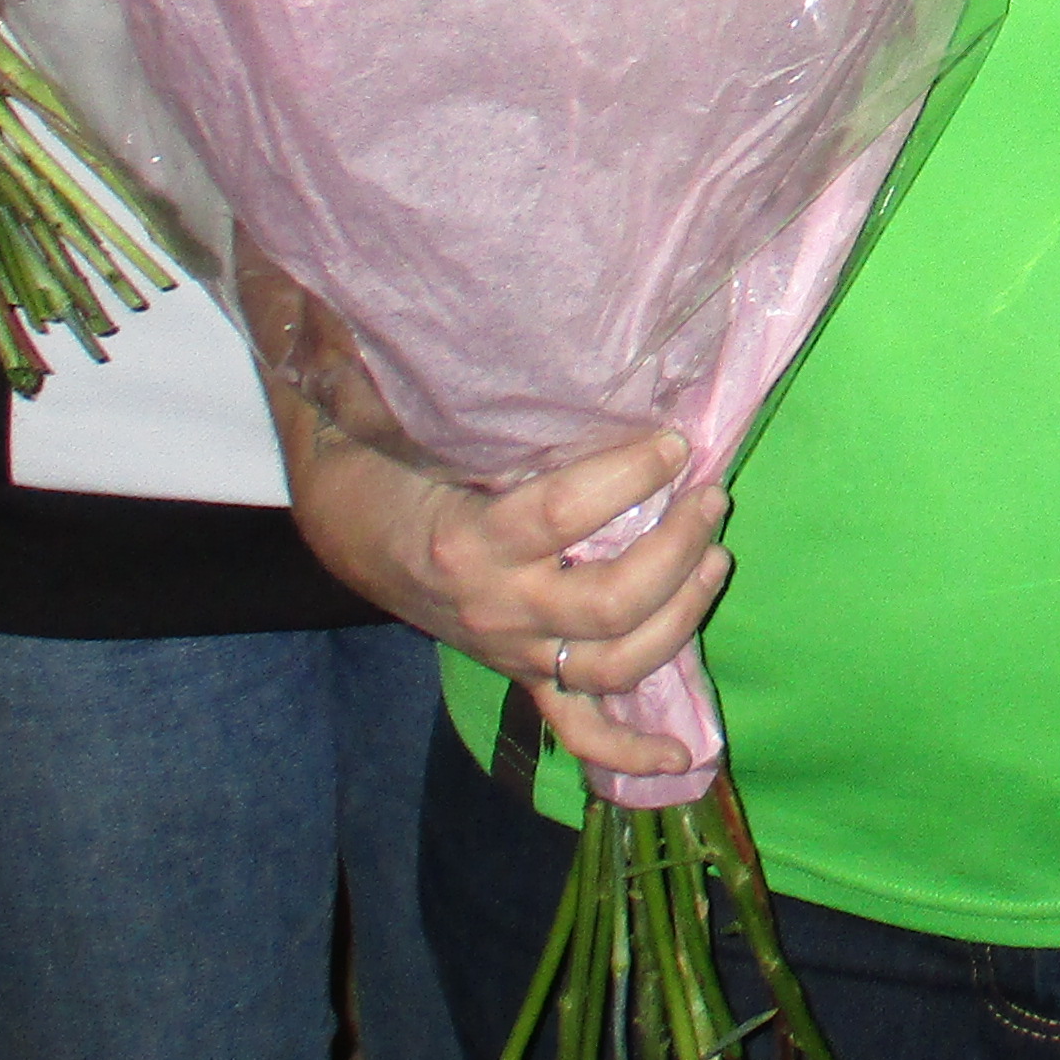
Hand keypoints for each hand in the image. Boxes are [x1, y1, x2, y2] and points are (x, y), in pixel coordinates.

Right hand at [279, 411, 730, 776]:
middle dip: (676, 549)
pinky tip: (683, 759)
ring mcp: (514, 649)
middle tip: (711, 496)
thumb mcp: (407, 418)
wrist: (343, 530)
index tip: (675, 439)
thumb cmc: (387, 460)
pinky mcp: (524, 671)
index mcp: (469, 541)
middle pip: (609, 601)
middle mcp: (496, 607)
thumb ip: (450, 381)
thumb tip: (445, 299)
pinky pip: (579, 728)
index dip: (630, 476)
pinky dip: (631, 754)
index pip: (565, 513)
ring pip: (614, 662)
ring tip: (716, 557)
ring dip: (680, 617)